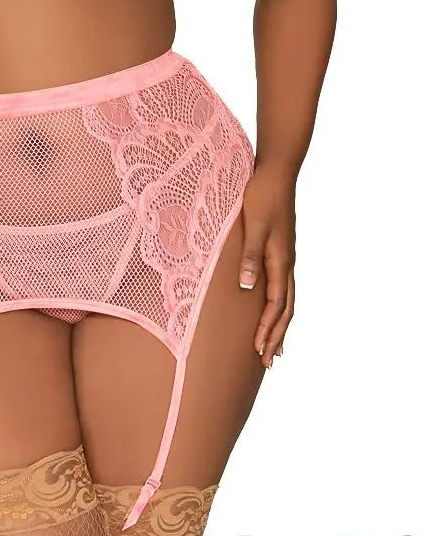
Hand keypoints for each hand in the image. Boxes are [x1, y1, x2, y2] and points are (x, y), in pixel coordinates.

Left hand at [237, 164, 295, 367]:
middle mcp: (286, 262)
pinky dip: (280, 307)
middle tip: (269, 362)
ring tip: (276, 348)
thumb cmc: (261, 196)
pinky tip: (273, 310)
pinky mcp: (281, 249)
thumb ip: (250, 256)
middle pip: (286, 310)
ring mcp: (285, 257)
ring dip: (280, 326)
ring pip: (288, 300)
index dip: (267, 330)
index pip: (276, 305)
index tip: (259, 352)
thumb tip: (247, 288)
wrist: (276, 172)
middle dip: (277, 336)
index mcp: (280, 260)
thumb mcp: (253, 226)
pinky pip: (283, 287)